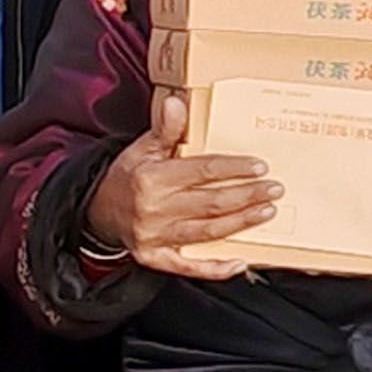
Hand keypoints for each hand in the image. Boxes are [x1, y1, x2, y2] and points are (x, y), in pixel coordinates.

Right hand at [87, 82, 280, 271]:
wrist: (97, 211)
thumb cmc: (126, 178)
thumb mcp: (142, 149)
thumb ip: (164, 129)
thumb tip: (176, 102)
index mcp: (151, 179)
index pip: (201, 171)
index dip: (233, 168)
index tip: (259, 166)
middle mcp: (153, 209)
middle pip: (210, 203)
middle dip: (247, 196)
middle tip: (274, 189)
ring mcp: (154, 236)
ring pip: (207, 232)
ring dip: (241, 223)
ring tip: (266, 212)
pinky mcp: (154, 258)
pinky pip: (188, 267)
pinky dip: (214, 268)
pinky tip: (239, 263)